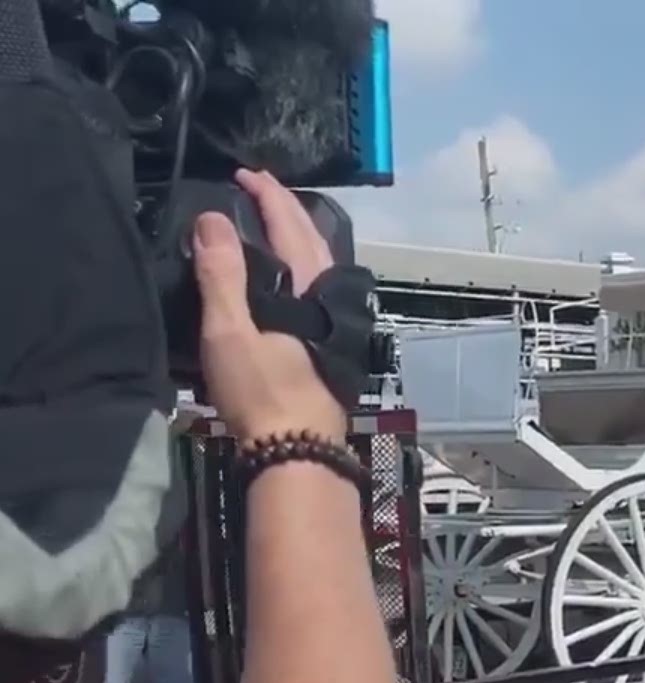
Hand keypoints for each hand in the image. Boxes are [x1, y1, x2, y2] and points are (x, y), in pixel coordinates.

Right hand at [192, 169, 346, 442]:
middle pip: (312, 239)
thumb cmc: (263, 391)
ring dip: (297, 236)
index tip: (245, 173)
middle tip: (256, 188)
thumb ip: (222, 274)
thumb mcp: (230, 331)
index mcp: (310, 285)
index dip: (268, 195)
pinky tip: (283, 278)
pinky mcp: (329, 344)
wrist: (298, 449)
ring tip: (268, 223)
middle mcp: (329, 297)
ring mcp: (333, 322)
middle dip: (286, 209)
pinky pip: (316, 286)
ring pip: (320, 263)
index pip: (291, 223)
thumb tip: (214, 218)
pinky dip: (299, 266)